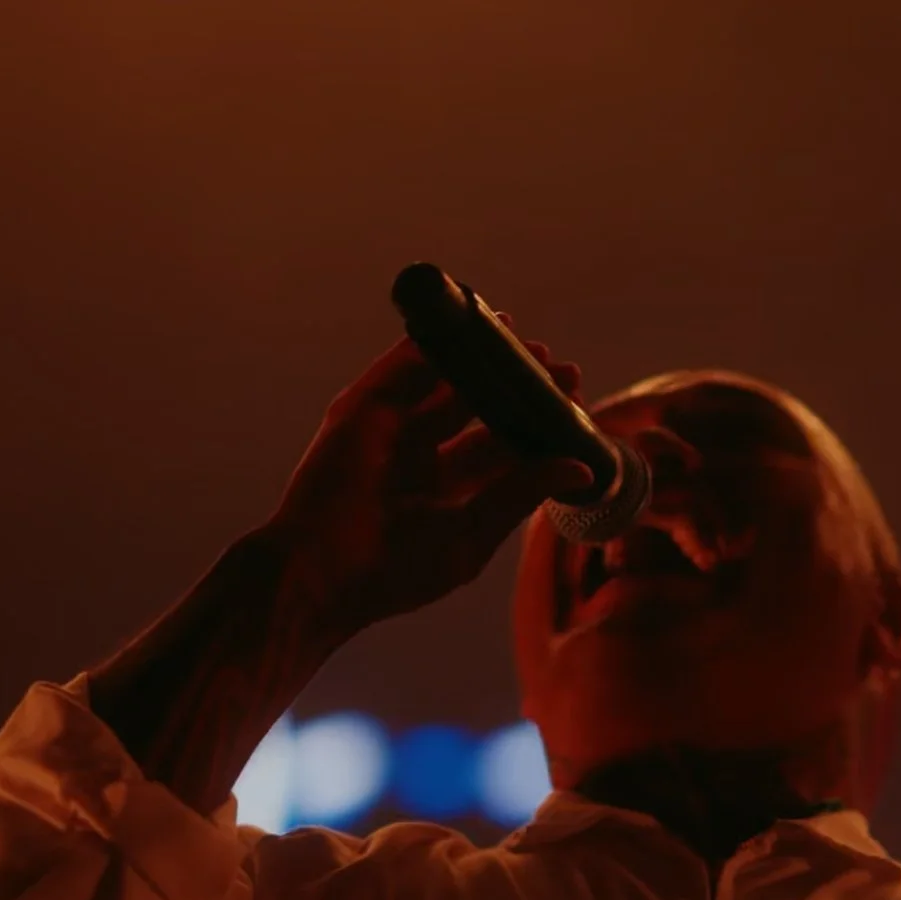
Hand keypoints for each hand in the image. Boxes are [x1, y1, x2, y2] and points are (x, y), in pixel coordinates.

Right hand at [265, 328, 593, 635]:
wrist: (319, 573)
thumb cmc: (392, 572)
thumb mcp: (470, 534)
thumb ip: (519, 494)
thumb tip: (582, 468)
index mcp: (447, 492)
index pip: (501, 447)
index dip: (536, 423)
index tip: (574, 400)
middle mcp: (419, 457)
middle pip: (477, 408)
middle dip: (515, 384)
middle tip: (554, 362)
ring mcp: (388, 430)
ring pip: (442, 381)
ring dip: (479, 356)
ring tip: (516, 333)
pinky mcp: (360, 411)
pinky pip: (400, 368)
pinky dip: (431, 344)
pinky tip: (466, 326)